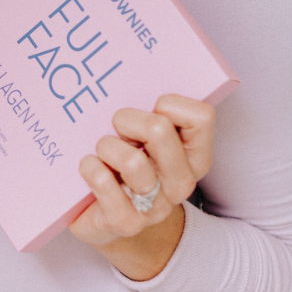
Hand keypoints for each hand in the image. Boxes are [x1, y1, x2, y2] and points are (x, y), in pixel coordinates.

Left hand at [68, 95, 214, 278]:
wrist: (109, 221)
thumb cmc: (125, 167)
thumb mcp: (146, 138)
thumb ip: (149, 111)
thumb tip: (130, 69)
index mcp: (195, 157)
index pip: (201, 116)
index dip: (169, 103)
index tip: (150, 109)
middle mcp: (181, 183)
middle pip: (158, 129)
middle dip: (126, 119)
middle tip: (116, 128)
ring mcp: (155, 206)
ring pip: (132, 160)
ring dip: (106, 147)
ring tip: (102, 153)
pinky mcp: (125, 222)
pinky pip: (104, 183)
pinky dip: (89, 168)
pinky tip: (89, 168)